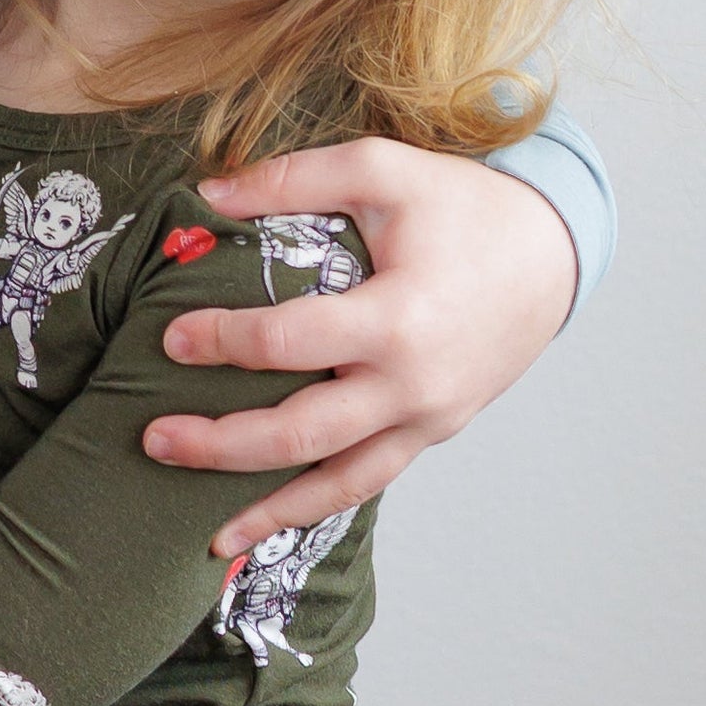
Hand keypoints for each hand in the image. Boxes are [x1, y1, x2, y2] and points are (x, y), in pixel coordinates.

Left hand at [142, 140, 580, 558]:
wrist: (552, 256)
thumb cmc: (463, 208)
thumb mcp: (381, 169)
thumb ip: (291, 179)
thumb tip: (205, 197)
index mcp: (397, 318)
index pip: (289, 344)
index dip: (222, 343)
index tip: (170, 338)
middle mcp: (412, 386)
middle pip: (301, 435)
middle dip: (221, 445)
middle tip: (153, 441)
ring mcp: (426, 420)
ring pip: (337, 484)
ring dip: (268, 510)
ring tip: (207, 536)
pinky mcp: (430, 434)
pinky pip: (367, 482)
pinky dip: (316, 507)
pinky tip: (269, 524)